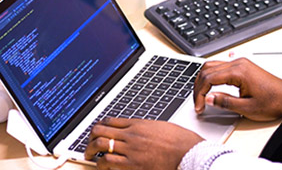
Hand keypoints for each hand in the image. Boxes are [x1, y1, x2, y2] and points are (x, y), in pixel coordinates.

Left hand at [85, 118, 203, 169]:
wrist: (188, 152)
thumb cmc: (179, 140)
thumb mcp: (160, 126)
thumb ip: (144, 128)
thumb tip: (136, 130)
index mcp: (138, 124)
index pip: (110, 121)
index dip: (100, 125)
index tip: (97, 130)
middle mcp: (131, 135)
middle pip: (100, 131)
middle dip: (91, 137)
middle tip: (89, 144)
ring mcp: (130, 150)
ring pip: (100, 146)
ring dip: (91, 151)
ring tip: (89, 156)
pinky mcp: (132, 165)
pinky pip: (108, 162)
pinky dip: (101, 164)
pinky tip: (102, 166)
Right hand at [194, 58, 281, 120]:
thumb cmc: (273, 101)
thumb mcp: (247, 108)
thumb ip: (225, 102)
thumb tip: (208, 98)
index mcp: (238, 72)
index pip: (208, 78)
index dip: (200, 93)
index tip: (199, 106)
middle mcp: (237, 63)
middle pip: (207, 70)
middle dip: (198, 87)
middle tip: (197, 102)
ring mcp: (238, 63)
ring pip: (211, 66)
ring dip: (202, 80)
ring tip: (201, 95)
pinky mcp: (240, 66)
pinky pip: (219, 66)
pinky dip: (210, 76)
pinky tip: (209, 85)